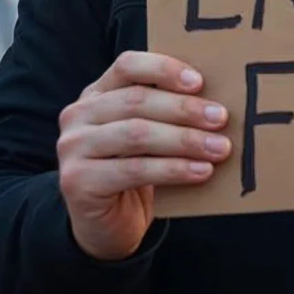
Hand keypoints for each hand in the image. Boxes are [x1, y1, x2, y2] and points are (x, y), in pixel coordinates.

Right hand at [57, 51, 230, 260]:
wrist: (105, 227)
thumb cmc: (135, 173)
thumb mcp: (145, 136)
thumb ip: (164, 114)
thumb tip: (215, 102)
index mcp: (95, 94)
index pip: (127, 66)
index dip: (164, 69)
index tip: (200, 82)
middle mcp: (77, 115)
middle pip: (136, 101)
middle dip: (184, 109)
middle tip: (220, 118)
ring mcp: (72, 148)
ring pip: (137, 134)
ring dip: (185, 140)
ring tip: (219, 148)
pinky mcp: (77, 180)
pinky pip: (134, 170)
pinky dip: (174, 169)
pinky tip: (201, 171)